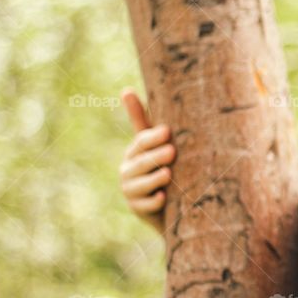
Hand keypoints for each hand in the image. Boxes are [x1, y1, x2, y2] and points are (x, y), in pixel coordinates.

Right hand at [119, 87, 175, 233]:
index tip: (167, 131)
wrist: (169, 202)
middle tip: (172, 151)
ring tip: (168, 174)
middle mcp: (128, 169)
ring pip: (141, 184)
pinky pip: (144, 205)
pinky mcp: (137, 208)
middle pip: (142, 161)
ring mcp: (131, 190)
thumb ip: (143, 121)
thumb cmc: (164, 164)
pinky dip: (153, 202)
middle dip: (156, 156)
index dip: (153, 137)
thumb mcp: (157, 143)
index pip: (142, 141)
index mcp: (135, 151)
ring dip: (155, 178)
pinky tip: (162, 198)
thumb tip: (125, 89)